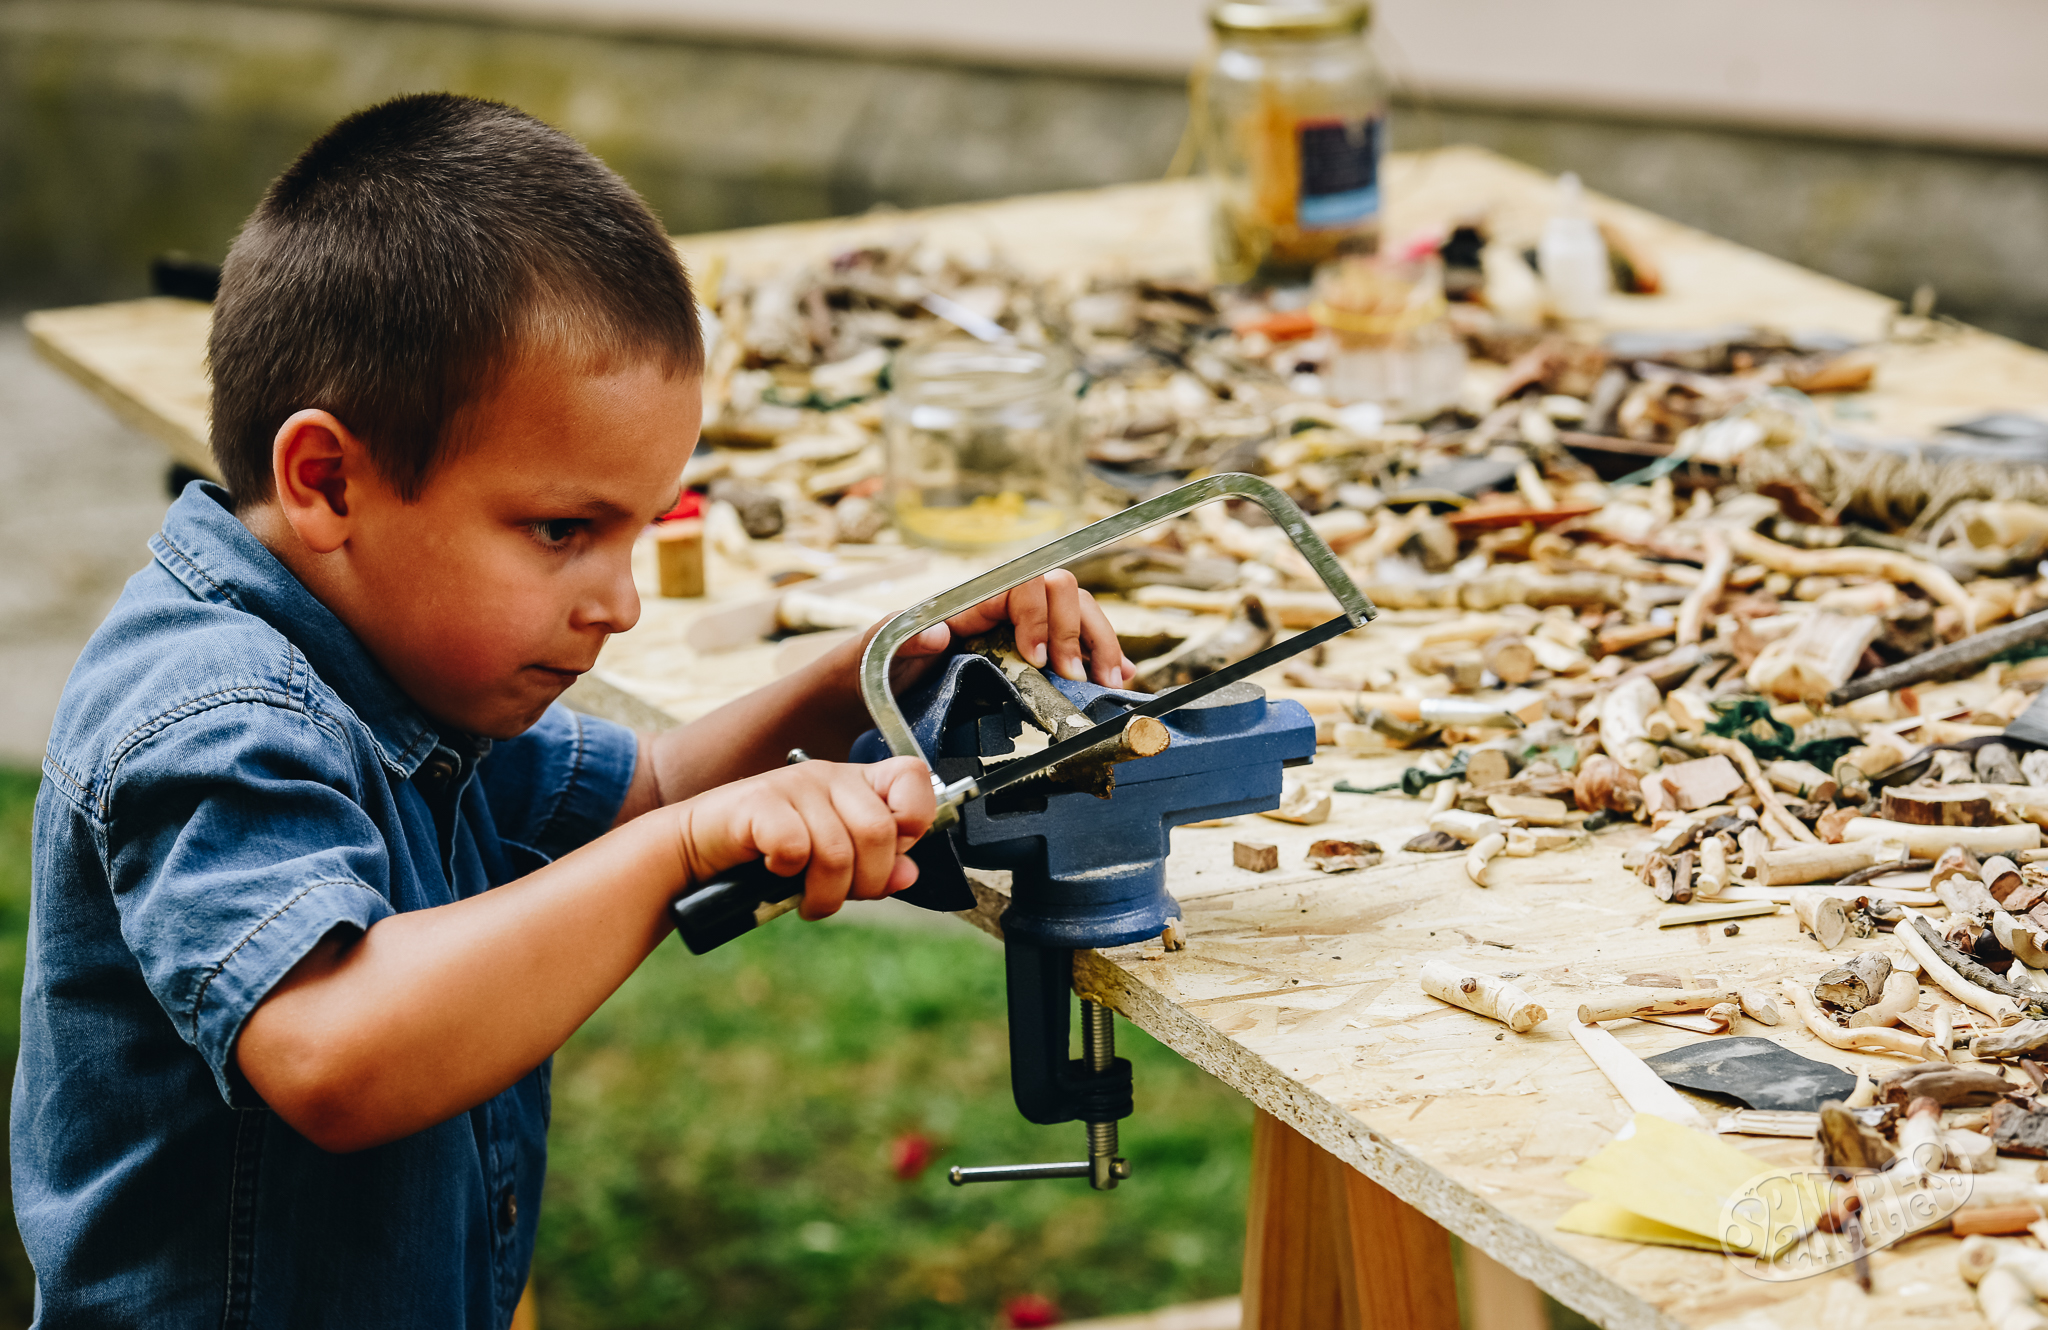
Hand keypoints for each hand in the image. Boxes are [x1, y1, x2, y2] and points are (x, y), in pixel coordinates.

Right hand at [676, 757, 935, 918]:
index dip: (914, 820)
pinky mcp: (761, 801)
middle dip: (866, 882)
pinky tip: (775, 872)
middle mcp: (829, 776)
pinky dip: (788, 874)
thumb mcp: (830, 863)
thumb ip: (873, 865)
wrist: (696, 852)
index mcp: (855, 784)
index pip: (912, 777)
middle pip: (879, 832)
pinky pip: (796, 847)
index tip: (891, 853)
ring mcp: (795, 785)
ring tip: (807, 900)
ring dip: (825, 893)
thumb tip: (909, 874)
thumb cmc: (768, 857)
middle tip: (838, 896)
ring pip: (839, 850)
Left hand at [887, 569, 1135, 689]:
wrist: (867, 694)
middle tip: (1078, 681)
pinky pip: (1076, 647)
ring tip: (1111, 683)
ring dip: (1101, 646)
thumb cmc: (872, 667)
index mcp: (975, 599)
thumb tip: (941, 634)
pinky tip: (1118, 679)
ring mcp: (1020, 633)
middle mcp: (1004, 610)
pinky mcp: (1029, 661)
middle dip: (1081, 633)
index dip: (1040, 616)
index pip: (1026, 584)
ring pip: (1079, 618)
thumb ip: (905, 638)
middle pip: (1064, 596)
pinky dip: (1102, 659)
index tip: (1038, 660)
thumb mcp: (879, 651)